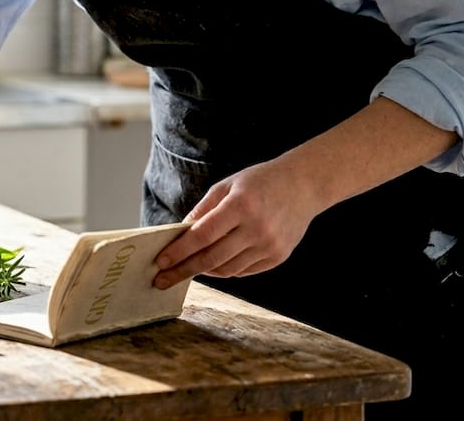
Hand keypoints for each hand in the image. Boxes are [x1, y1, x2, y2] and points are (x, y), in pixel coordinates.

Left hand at [152, 158, 322, 288]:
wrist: (304, 185)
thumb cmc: (260, 182)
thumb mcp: (227, 185)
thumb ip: (202, 210)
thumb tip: (179, 235)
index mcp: (240, 206)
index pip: (201, 236)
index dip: (178, 251)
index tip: (159, 262)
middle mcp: (256, 229)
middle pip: (211, 259)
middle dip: (183, 271)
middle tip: (161, 280)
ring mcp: (270, 246)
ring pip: (226, 270)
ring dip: (203, 271)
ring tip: (187, 268)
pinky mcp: (278, 257)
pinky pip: (243, 271)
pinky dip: (225, 270)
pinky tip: (215, 264)